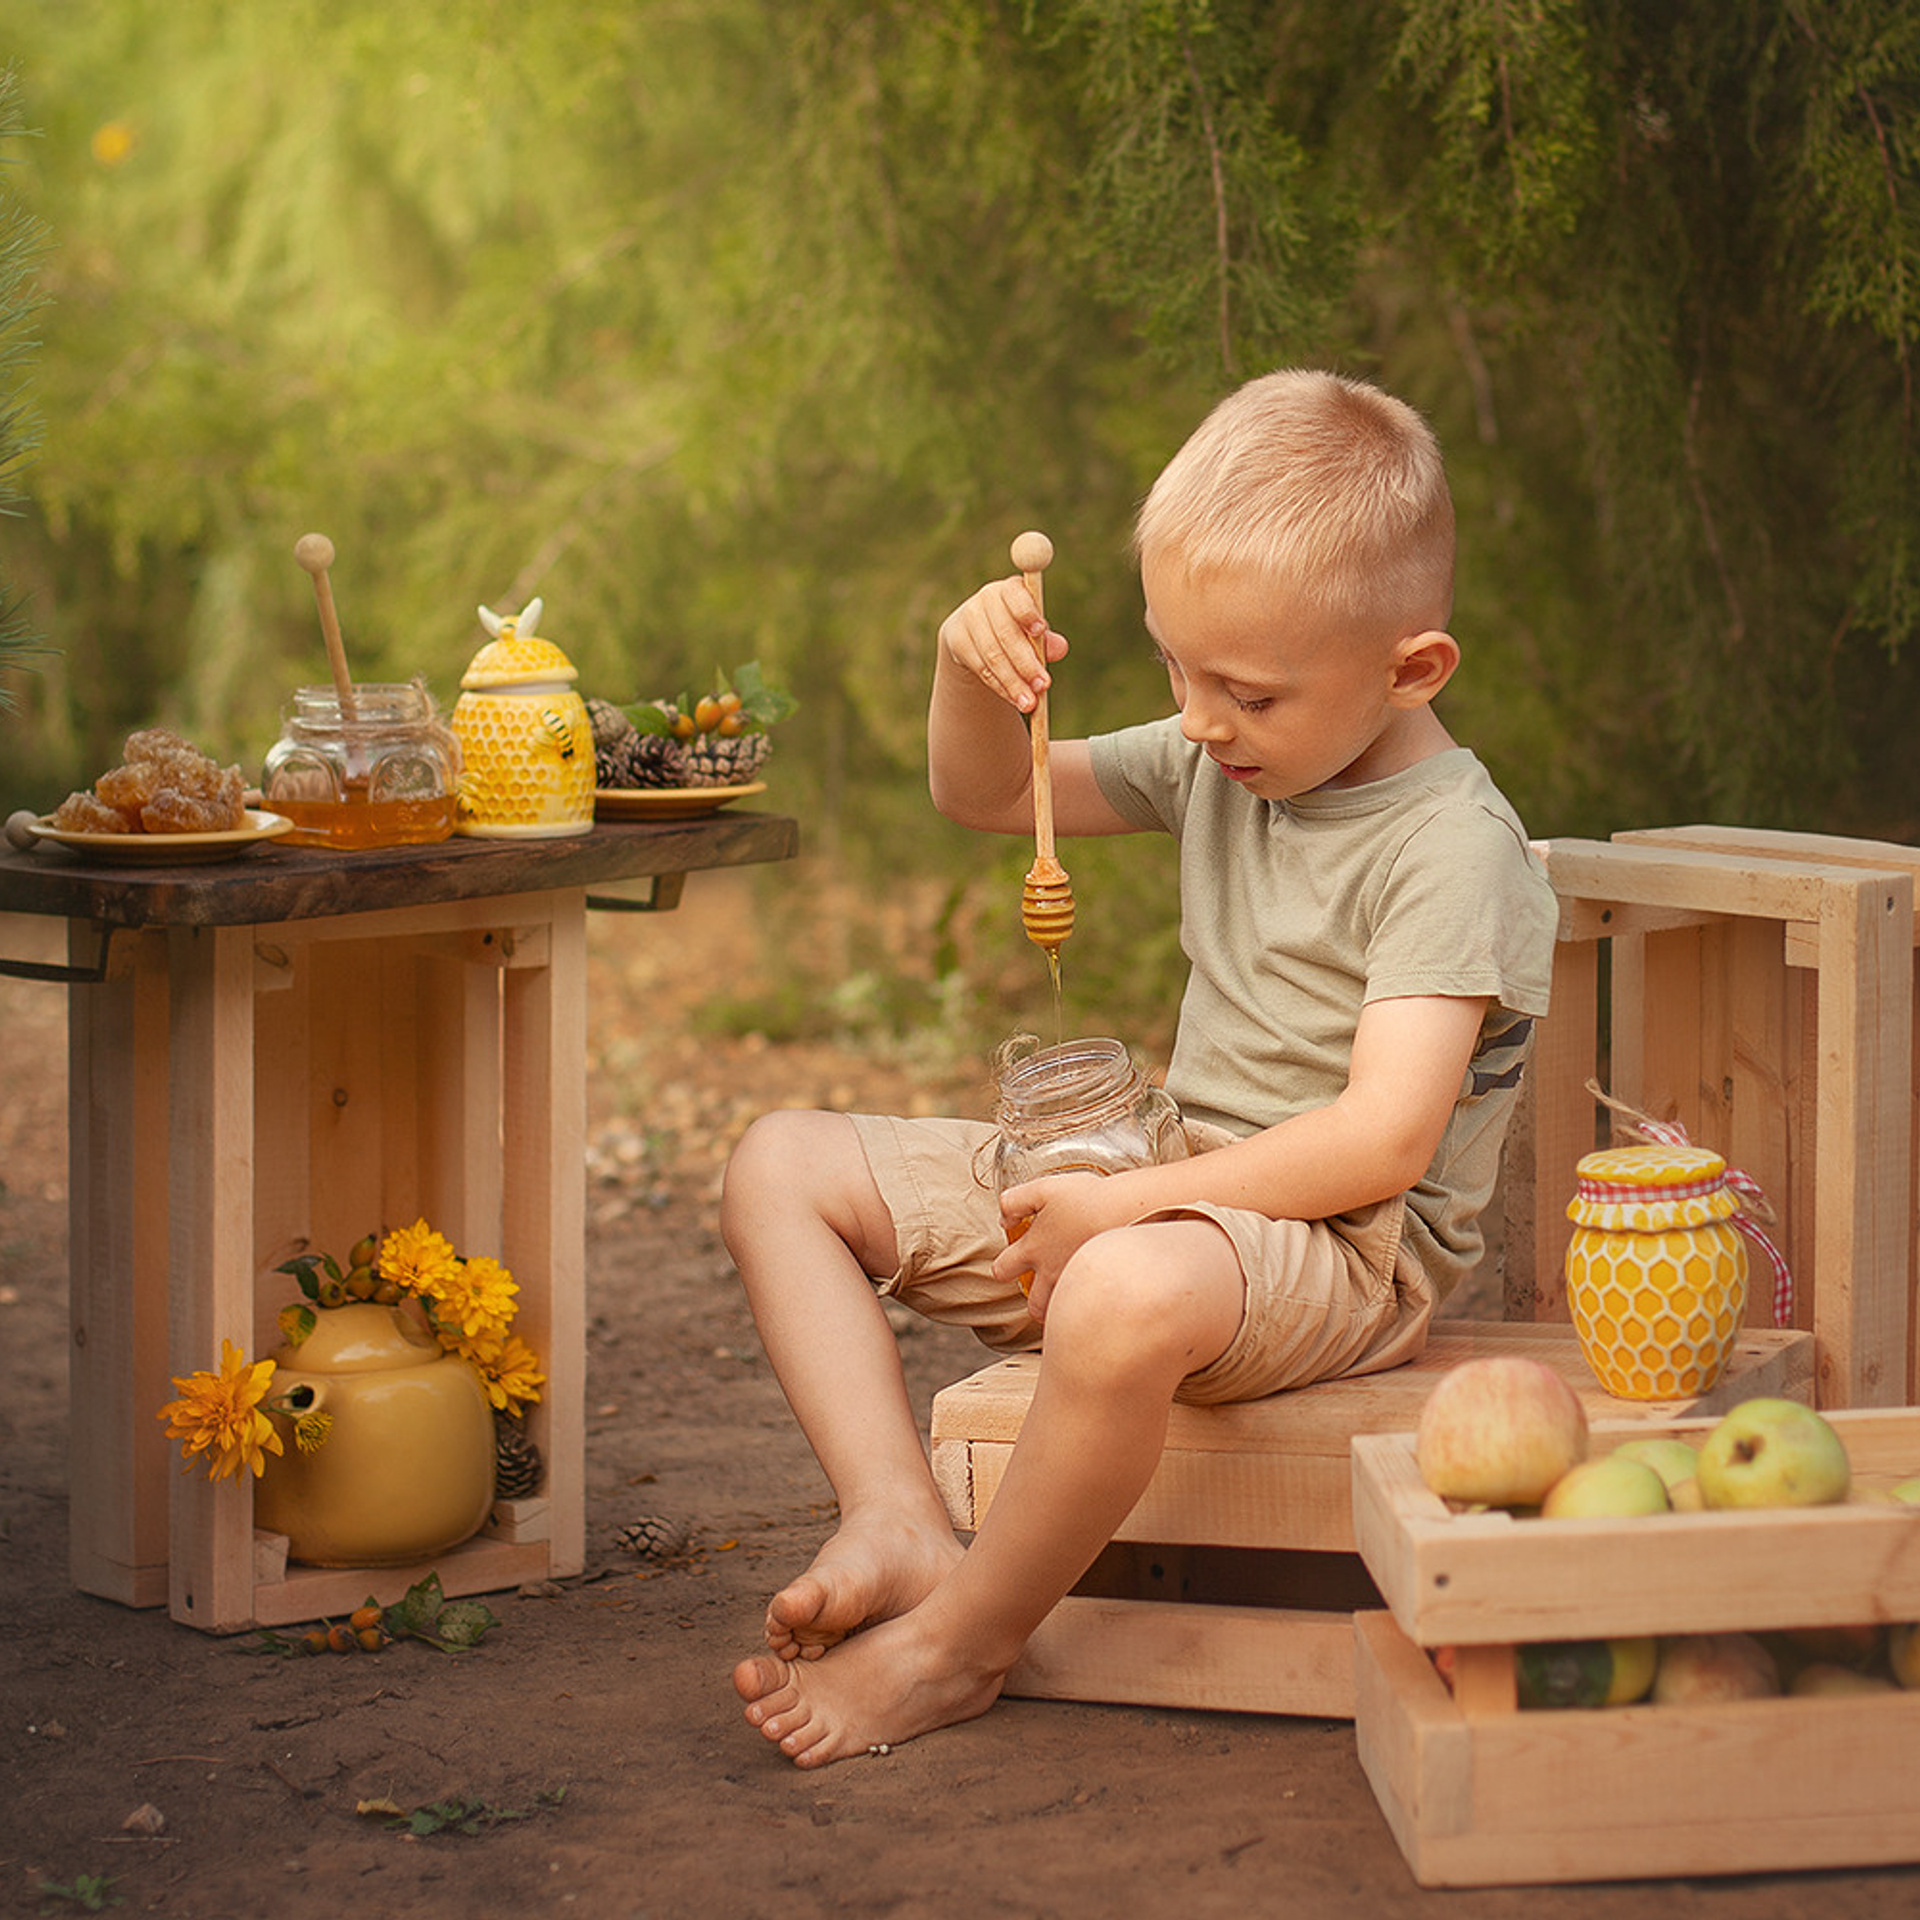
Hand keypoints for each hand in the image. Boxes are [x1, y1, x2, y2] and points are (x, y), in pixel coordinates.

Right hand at [937, 576, 1068, 713]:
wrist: (976, 633)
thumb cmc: (1016, 629)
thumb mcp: (1033, 632)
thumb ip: (1047, 640)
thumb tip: (1061, 648)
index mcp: (1011, 589)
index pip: (1017, 598)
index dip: (1027, 613)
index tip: (1040, 630)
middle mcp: (987, 599)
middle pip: (1006, 634)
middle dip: (1026, 663)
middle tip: (1044, 685)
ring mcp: (969, 619)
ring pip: (993, 656)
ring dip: (1014, 683)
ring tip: (1031, 703)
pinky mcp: (957, 641)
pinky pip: (982, 669)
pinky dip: (1001, 687)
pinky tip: (1016, 699)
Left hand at [993, 1171, 1133, 1321]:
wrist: (1130, 1213)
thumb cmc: (1087, 1198)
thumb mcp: (1042, 1189)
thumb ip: (1014, 1202)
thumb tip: (1003, 1218)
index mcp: (1033, 1249)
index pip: (1002, 1269)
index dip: (1002, 1267)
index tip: (1010, 1263)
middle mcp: (1051, 1274)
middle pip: (1032, 1305)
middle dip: (1034, 1301)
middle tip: (1044, 1288)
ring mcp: (1077, 1284)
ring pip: (1061, 1312)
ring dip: (1062, 1306)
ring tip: (1071, 1292)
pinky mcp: (1101, 1290)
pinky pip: (1087, 1307)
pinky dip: (1087, 1302)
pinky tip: (1096, 1289)